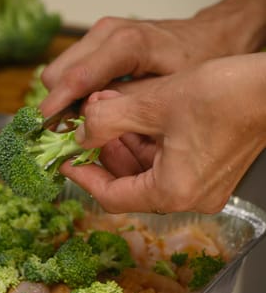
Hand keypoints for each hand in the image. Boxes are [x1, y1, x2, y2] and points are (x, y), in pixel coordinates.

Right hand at [40, 0, 265, 117]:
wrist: (206, 36)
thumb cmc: (194, 61)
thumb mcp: (169, 91)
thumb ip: (126, 105)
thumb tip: (89, 122)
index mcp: (126, 44)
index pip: (76, 78)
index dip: (56, 107)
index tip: (43, 130)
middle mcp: (105, 34)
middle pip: (56, 75)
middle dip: (58, 106)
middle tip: (71, 132)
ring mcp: (98, 35)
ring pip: (57, 72)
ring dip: (63, 98)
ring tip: (83, 121)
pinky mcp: (95, 41)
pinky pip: (68, 69)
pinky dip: (72, 90)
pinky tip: (90, 104)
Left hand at [61, 53, 265, 213]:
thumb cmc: (227, 95)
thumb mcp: (154, 103)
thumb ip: (108, 121)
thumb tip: (81, 134)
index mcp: (173, 191)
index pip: (112, 197)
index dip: (84, 177)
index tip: (65, 161)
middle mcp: (189, 196)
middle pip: (127, 181)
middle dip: (103, 149)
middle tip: (86, 122)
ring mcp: (200, 185)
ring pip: (144, 169)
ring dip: (122, 139)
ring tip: (107, 107)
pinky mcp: (207, 170)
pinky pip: (163, 161)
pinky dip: (144, 139)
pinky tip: (132, 112)